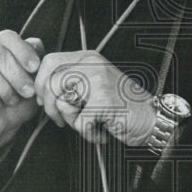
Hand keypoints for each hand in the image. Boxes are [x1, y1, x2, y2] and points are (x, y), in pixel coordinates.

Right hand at [0, 31, 43, 158]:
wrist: (0, 126)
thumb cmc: (18, 98)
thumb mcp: (33, 81)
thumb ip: (36, 62)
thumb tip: (35, 45)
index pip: (7, 37)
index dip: (22, 51)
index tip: (35, 68)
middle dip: (17, 75)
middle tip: (29, 92)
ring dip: (5, 88)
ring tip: (13, 100)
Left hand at [34, 50, 155, 145]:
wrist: (152, 118)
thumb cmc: (123, 105)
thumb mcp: (94, 84)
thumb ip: (71, 81)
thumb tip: (40, 90)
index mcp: (88, 58)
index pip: (49, 61)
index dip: (40, 83)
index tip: (43, 99)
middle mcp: (92, 65)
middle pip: (50, 81)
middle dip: (49, 105)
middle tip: (60, 119)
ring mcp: (98, 82)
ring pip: (62, 102)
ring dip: (71, 121)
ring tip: (88, 124)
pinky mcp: (103, 102)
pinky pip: (80, 123)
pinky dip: (89, 134)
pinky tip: (102, 131)